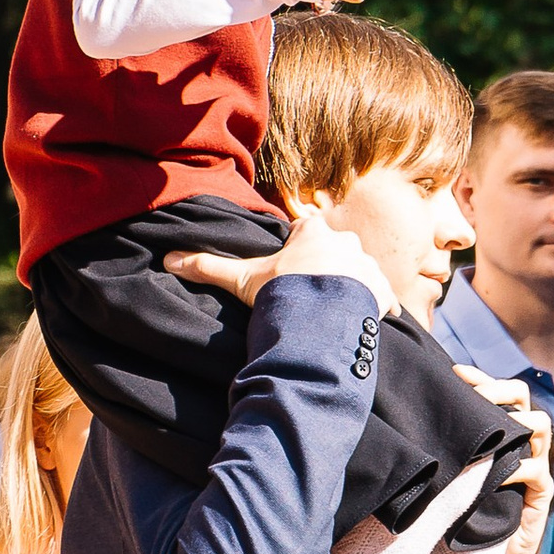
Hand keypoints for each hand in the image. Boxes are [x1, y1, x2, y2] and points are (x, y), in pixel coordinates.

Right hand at [167, 202, 395, 315]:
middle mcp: (345, 242)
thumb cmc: (281, 292)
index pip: (304, 232)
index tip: (288, 271)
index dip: (295, 251)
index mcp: (313, 232)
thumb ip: (209, 267)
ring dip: (349, 288)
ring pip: (359, 273)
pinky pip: (383, 297)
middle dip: (324, 268)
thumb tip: (169, 259)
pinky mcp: (383, 291)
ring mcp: (367, 266)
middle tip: (308, 294)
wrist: (317, 321)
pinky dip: (376, 308)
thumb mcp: (243, 278)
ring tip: (331, 312)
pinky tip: (363, 321)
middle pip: (333, 251)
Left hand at [458, 373, 552, 553]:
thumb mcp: (460, 472)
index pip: (501, 392)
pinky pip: (535, 471)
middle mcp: (525, 442)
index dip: (482, 378)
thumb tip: (417, 421)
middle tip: (475, 395)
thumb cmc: (471, 509)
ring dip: (515, 424)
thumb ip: (453, 447)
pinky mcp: (542, 493)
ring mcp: (537, 465)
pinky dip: (515, 468)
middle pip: (524, 398)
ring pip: (540, 426)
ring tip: (491, 430)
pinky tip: (493, 474)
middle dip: (499, 390)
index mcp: (506, 431)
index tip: (456, 373)